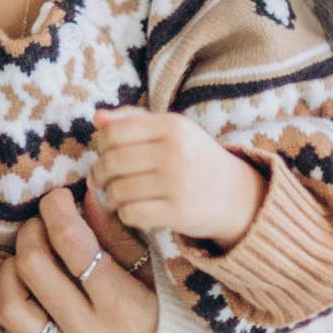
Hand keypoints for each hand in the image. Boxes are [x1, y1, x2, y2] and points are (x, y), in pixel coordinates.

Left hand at [0, 184, 160, 332]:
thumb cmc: (153, 313)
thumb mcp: (146, 271)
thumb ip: (114, 234)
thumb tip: (85, 195)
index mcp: (124, 309)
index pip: (73, 244)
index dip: (57, 209)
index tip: (57, 198)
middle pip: (34, 266)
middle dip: (31, 233)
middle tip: (41, 226)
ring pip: (10, 304)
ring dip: (13, 271)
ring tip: (30, 260)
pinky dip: (15, 305)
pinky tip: (32, 294)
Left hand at [91, 107, 267, 246]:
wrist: (235, 195)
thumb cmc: (193, 158)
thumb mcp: (170, 130)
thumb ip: (132, 120)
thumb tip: (97, 118)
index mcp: (173, 126)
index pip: (116, 132)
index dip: (101, 144)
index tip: (102, 153)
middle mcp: (176, 152)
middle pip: (113, 161)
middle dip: (99, 172)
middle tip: (99, 179)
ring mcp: (179, 183)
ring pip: (119, 190)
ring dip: (109, 196)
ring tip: (114, 196)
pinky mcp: (180, 212)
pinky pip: (132, 214)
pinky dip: (124, 214)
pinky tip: (130, 210)